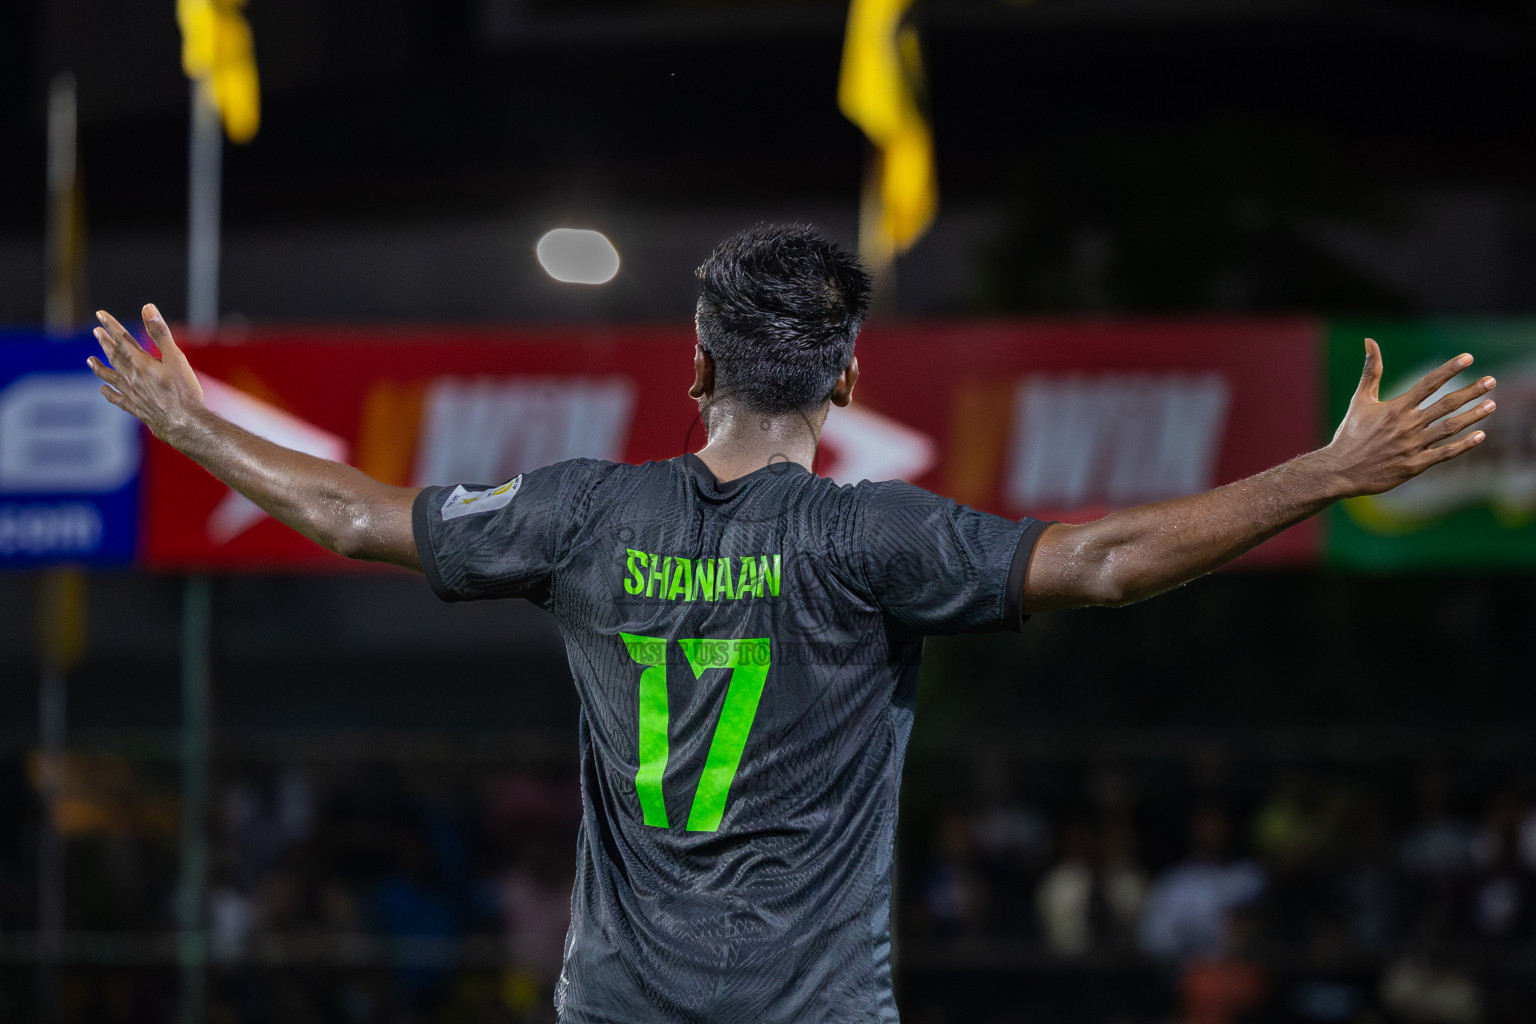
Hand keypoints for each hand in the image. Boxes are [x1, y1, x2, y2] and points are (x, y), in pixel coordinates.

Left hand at [87, 305, 206, 444]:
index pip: (122, 339)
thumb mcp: (176, 357)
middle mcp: (132, 377)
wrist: (184, 423)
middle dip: (105, 342)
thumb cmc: (184, 390)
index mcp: (141, 362)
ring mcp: (132, 393)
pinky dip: (109, 393)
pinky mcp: (136, 408)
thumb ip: (160, 333)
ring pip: (111, 376)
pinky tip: (103, 390)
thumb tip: (147, 308)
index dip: (111, 325)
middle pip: (115, 356)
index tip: (100, 315)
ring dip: (99, 367)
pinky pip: (117, 399)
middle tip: (96, 332)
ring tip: (89, 360)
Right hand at [1324, 338, 1495, 497]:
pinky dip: (1464, 445)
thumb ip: (1370, 371)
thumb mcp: (1360, 400)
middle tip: (1491, 381)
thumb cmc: (1350, 434)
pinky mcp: (1415, 465)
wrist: (1340, 470)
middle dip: (1471, 391)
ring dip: (1473, 415)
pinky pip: (1445, 453)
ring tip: (1491, 404)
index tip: (1468, 358)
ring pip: (1450, 427)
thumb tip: (1370, 341)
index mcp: (1396, 407)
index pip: (1429, 383)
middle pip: (1446, 404)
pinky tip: (1480, 435)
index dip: (1450, 369)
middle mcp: (1408, 424)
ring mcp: (1413, 445)